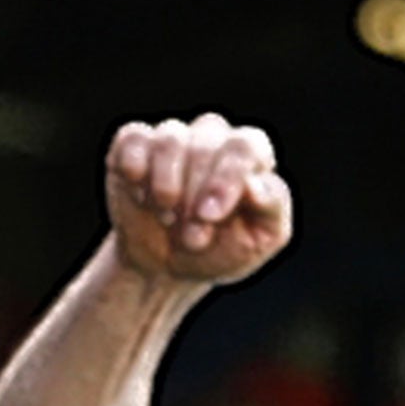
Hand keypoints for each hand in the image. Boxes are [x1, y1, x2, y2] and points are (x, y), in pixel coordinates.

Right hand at [105, 113, 291, 285]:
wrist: (168, 267)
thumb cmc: (221, 249)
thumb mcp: (259, 240)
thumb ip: (271, 208)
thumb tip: (256, 183)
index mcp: (250, 155)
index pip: (246, 146)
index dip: (227, 179)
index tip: (209, 216)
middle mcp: (213, 137)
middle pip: (205, 146)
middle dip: (194, 198)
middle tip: (193, 237)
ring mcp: (173, 138)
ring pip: (169, 139)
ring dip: (165, 186)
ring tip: (167, 218)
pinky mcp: (135, 145)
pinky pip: (133, 137)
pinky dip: (135, 166)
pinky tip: (139, 194)